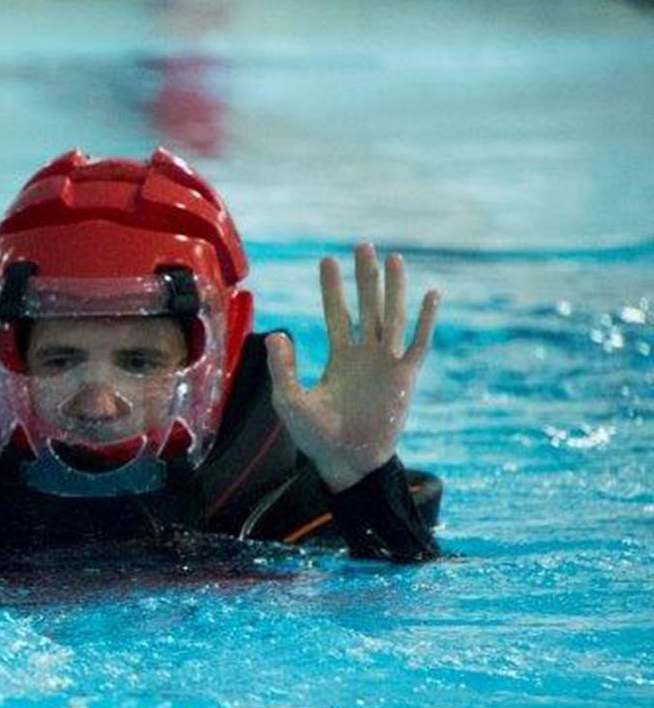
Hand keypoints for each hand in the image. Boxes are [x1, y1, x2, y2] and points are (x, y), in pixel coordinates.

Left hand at [266, 242, 438, 491]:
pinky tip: (430, 294)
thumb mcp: (290, 400)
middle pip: (367, 307)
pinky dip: (425, 320)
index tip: (327, 260)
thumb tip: (277, 333)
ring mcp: (387, 364)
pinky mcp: (405, 378)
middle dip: (364, 278)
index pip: (336, 315)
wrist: (345, 462)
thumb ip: (284, 367)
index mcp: (340, 358)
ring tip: (392, 259)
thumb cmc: (315, 437)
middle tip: (361, 245)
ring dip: (394, 289)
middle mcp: (365, 356)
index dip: (332, 289)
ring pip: (393, 317)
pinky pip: (418, 344)